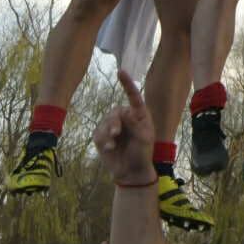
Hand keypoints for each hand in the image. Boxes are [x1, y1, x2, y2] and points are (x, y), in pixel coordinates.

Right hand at [92, 70, 155, 185]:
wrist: (131, 171)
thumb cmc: (142, 153)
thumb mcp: (144, 137)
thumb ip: (135, 123)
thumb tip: (124, 111)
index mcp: (138, 114)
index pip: (133, 96)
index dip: (127, 84)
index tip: (120, 72)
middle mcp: (125, 118)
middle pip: (115, 112)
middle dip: (114, 122)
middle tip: (116, 133)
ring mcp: (112, 127)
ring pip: (105, 122)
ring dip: (108, 132)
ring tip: (113, 143)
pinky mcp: (102, 137)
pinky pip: (98, 133)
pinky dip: (103, 140)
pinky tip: (109, 148)